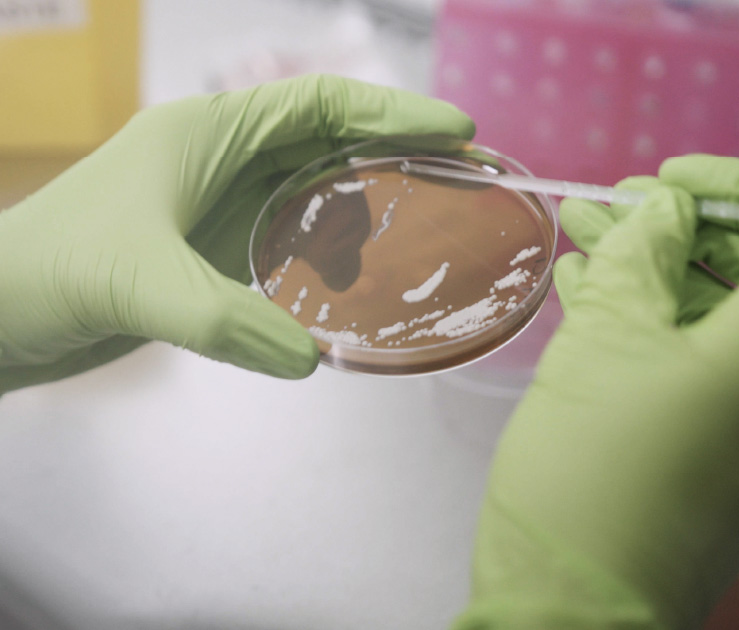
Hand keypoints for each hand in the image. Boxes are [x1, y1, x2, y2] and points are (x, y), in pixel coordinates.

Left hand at [0, 75, 473, 393]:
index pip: (320, 105)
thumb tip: (313, 359)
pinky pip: (289, 241)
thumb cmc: (47, 274)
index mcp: (208, 135)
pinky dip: (327, 257)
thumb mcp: (140, 285)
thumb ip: (228, 320)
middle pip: (327, 142)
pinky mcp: (210, 251)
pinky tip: (348, 286)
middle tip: (458, 180)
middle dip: (395, 156)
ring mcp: (216, 206)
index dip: (393, 111)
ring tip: (415, 234)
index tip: (455, 130)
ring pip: (312, 192)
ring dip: (363, 211)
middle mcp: (220, 161)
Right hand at [453, 156, 738, 628]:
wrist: (574, 608)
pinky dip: (655, 327)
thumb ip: (644, 253)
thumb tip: (666, 211)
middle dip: (689, 229)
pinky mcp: (721, 457)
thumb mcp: (609, 338)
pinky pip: (702, 370)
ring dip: (660, 273)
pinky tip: (589, 293)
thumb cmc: (595, 467)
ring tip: (585, 238)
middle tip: (618, 209)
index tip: (676, 182)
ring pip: (721, 322)